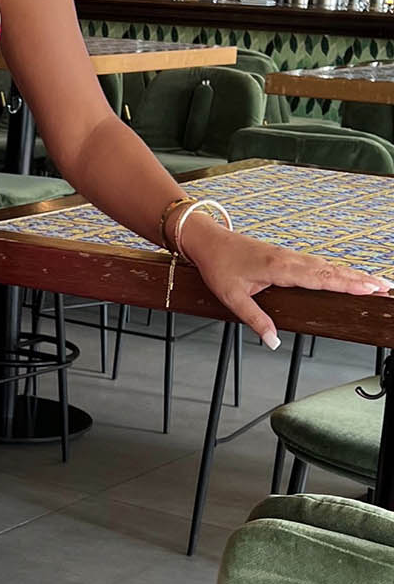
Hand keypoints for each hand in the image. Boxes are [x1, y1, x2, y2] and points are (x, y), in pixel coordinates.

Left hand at [181, 214, 392, 347]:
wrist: (208, 242)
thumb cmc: (218, 267)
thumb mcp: (232, 298)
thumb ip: (255, 320)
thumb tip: (273, 342)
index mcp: (280, 269)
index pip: (321, 278)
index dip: (348, 283)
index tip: (369, 288)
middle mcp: (290, 260)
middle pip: (332, 270)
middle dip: (360, 279)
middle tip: (385, 287)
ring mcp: (290, 256)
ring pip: (327, 266)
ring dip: (352, 274)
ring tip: (374, 283)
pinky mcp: (286, 257)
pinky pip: (318, 264)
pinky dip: (336, 270)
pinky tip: (346, 276)